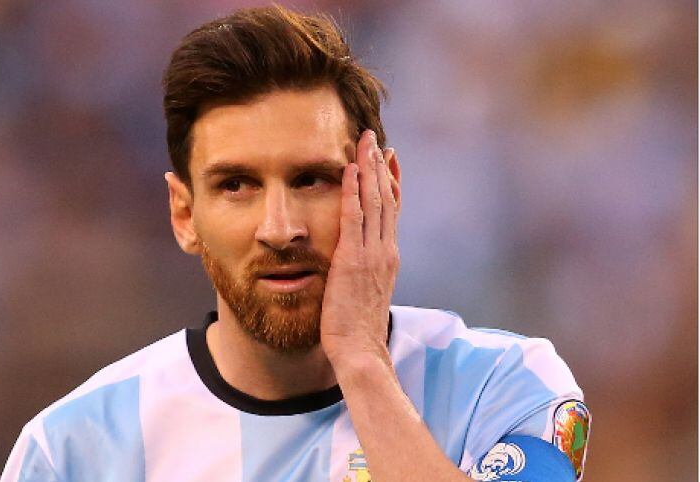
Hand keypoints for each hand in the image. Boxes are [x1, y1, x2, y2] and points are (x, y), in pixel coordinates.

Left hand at [320, 130, 399, 367]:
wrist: (360, 351)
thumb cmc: (358, 330)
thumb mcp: (367, 295)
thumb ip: (366, 275)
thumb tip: (358, 266)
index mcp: (388, 258)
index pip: (392, 212)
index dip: (391, 183)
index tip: (388, 160)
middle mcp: (385, 250)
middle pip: (387, 199)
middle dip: (381, 166)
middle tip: (377, 139)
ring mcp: (372, 254)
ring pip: (375, 201)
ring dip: (369, 168)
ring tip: (366, 142)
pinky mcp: (353, 259)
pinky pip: (354, 217)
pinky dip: (354, 190)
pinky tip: (350, 169)